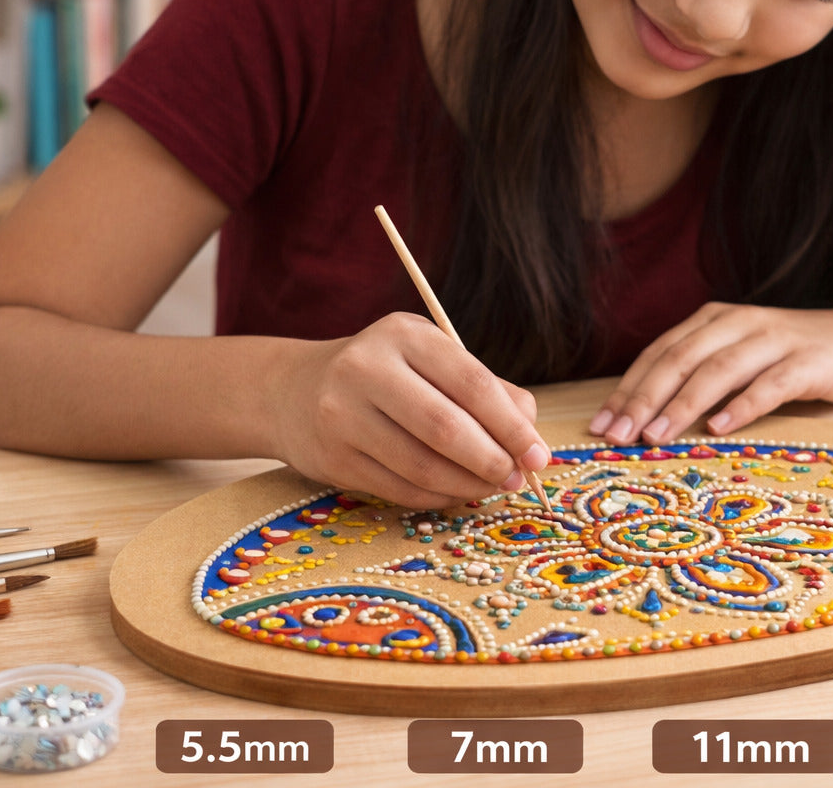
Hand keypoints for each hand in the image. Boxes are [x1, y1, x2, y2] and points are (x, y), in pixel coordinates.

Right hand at [279, 312, 549, 509]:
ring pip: (422, 465)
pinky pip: (399, 489)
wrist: (292, 391)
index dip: (512, 425)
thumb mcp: (431, 360)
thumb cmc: (385, 375)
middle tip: (518, 478)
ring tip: (491, 487)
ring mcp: (342, 415)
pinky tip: (456, 493)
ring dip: (468, 485)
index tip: (540, 454)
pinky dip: (438, 497)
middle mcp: (367, 369)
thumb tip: (530, 434)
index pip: (472, 383)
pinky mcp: (332, 457)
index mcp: (405, 335)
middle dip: (493, 460)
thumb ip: (487, 390)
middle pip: (446, 427)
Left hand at [588, 302, 832, 445]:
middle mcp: (739, 323)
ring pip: (719, 370)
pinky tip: (719, 428)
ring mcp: (775, 340)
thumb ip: (700, 376)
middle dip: (645, 398)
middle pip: (681, 359)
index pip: (661, 353)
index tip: (601, 424)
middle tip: (618, 435)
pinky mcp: (809, 362)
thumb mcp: (740, 356)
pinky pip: (769, 384)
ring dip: (683, 404)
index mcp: (715, 320)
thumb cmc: (792, 356)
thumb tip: (645, 417)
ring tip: (657, 436)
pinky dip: (741, 405)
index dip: (628, 387)